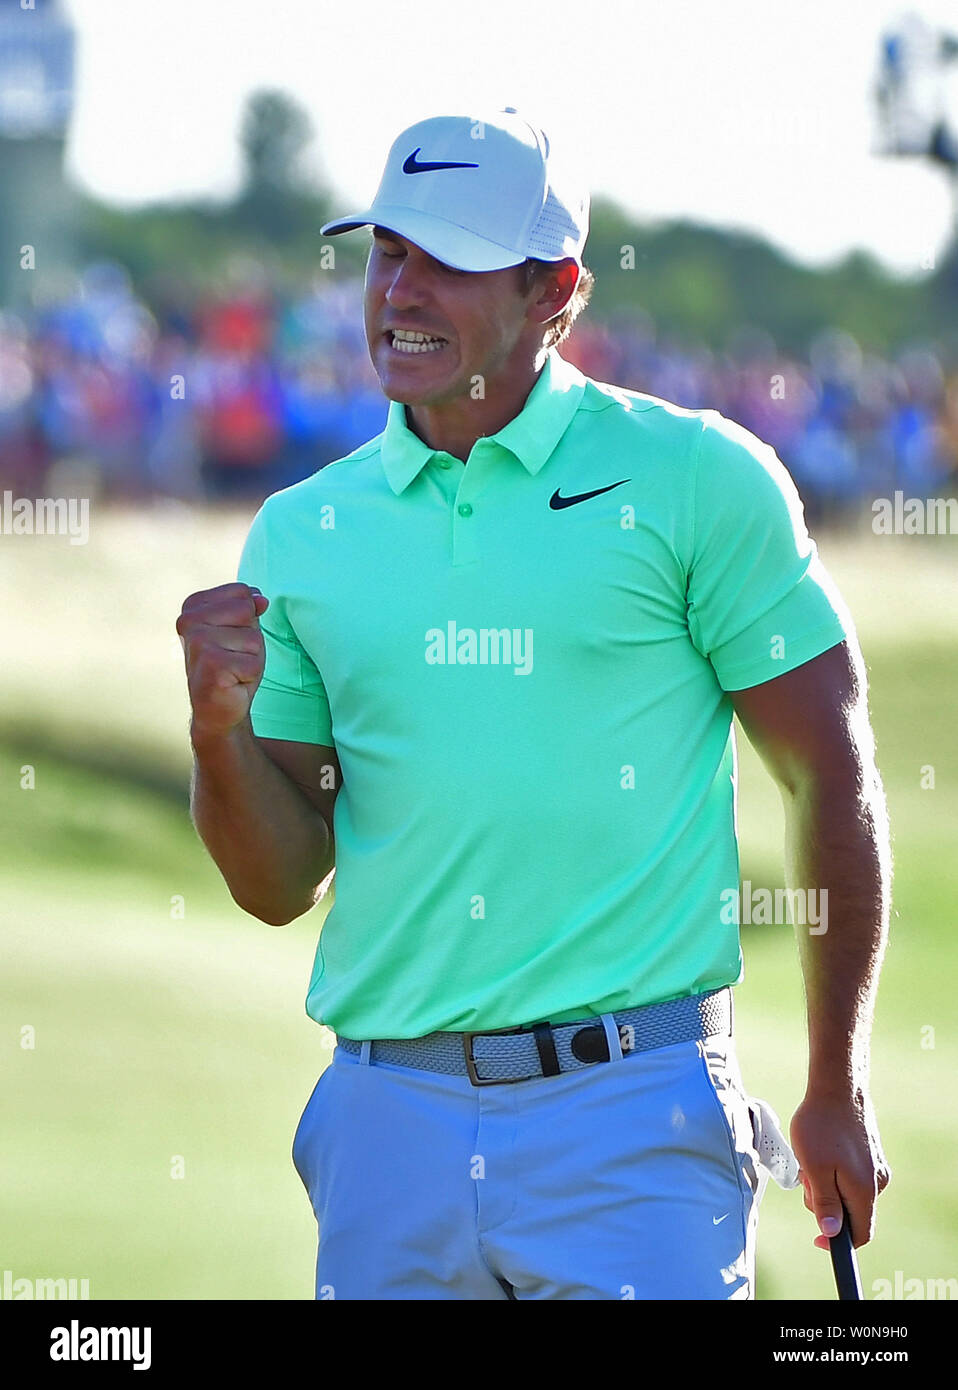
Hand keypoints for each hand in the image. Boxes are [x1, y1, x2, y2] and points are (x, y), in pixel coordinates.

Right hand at [176, 582, 269, 739]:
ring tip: (233, 669)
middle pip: (246, 610)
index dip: (248, 618)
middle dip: (251, 637)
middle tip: (234, 656)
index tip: (231, 638)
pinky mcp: (212, 667)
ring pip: (253, 638)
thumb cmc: (230, 664)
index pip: (241, 591)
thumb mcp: (242, 629)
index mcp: (193, 606)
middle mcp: (189, 622)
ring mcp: (198, 644)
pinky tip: (233, 682)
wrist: (216, 708)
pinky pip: (253, 663)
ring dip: (252, 658)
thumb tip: (260, 599)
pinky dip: (250, 676)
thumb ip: (249, 607)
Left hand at [790, 1085, 890, 1249]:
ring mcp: (875, 1167)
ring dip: (826, 1184)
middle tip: (806, 1177)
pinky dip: (832, 1170)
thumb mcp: (815, 1169)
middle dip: (824, 1203)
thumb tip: (831, 1234)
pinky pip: (849, 1175)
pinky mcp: (870, 1154)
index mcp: (865, 1191)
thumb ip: (825, 1203)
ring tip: (811, 1157)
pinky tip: (821, 1149)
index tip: (816, 1239)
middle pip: (850, 1213)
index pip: (860, 1234)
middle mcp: (877, 1183)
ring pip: (847, 1192)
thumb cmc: (820, 1126)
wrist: (837, 1087)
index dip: (838, 1243)